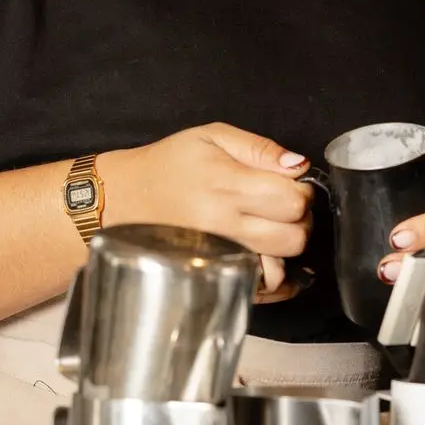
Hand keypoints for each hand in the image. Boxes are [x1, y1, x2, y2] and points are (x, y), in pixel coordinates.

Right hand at [100, 125, 311, 280]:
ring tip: (272, 229)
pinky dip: (273, 276)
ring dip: (287, 248)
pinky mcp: (213, 273)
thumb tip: (299, 165)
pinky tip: (265, 256)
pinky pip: (259, 288)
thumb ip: (259, 148)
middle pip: (293, 236)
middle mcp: (224, 224)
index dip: (301, 190)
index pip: (291, 199)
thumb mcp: (211, 136)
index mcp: (226, 185)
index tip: (289, 184)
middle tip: (283, 207)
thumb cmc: (168, 164)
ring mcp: (219, 255)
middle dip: (300, 220)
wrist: (123, 197)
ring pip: (281, 266)